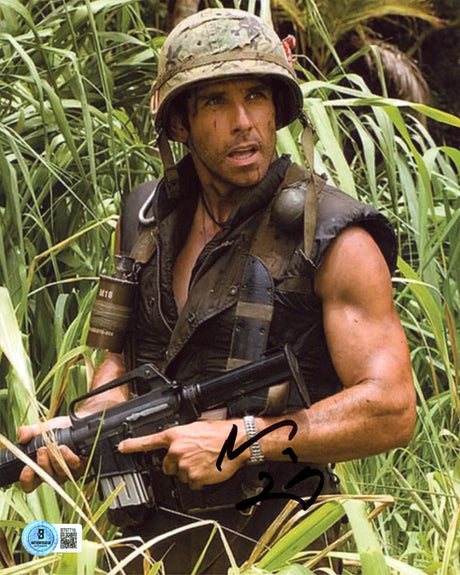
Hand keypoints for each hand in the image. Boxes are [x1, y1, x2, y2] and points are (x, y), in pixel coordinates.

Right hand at [17, 417, 85, 492]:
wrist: (75, 424)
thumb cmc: (57, 430)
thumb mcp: (41, 430)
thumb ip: (29, 432)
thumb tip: (22, 435)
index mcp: (39, 470)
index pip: (30, 484)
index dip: (27, 479)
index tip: (27, 468)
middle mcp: (53, 475)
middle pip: (46, 479)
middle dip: (43, 464)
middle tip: (41, 450)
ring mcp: (67, 472)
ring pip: (60, 473)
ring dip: (55, 460)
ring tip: (53, 446)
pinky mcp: (80, 466)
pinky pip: (74, 466)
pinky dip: (68, 457)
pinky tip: (63, 449)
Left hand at [118, 419, 249, 489]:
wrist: (236, 441)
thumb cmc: (220, 432)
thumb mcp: (196, 427)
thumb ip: (182, 437)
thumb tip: (177, 444)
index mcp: (176, 436)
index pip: (149, 441)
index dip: (133, 445)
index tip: (122, 448)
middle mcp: (177, 450)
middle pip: (167, 466)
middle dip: (176, 465)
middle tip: (192, 457)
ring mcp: (184, 465)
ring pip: (180, 476)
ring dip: (190, 472)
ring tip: (204, 461)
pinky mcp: (194, 478)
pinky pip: (191, 484)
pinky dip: (199, 480)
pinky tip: (208, 469)